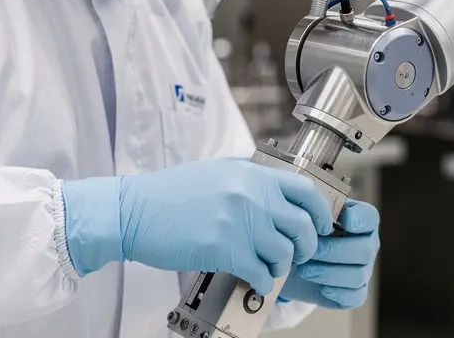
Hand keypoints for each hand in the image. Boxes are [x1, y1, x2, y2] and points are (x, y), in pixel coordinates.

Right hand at [61, 158, 334, 293]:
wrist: (133, 211)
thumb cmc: (170, 194)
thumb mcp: (216, 172)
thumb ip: (249, 179)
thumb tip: (279, 194)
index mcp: (250, 173)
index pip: (306, 190)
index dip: (320, 212)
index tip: (320, 227)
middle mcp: (249, 194)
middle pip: (302, 226)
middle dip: (304, 246)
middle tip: (295, 255)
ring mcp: (238, 221)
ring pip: (285, 253)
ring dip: (280, 267)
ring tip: (267, 267)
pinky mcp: (223, 249)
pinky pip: (262, 273)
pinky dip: (263, 282)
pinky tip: (254, 280)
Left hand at [279, 200, 379, 308]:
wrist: (295, 262)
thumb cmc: (304, 233)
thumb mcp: (305, 216)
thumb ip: (313, 211)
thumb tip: (312, 213)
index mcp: (359, 221)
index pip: (369, 217)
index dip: (359, 219)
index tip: (343, 220)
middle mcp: (367, 245)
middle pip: (364, 250)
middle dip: (333, 251)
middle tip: (308, 250)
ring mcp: (364, 270)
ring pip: (357, 275)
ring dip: (328, 272)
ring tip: (304, 268)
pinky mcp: (356, 293)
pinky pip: (353, 296)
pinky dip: (334, 291)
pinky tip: (316, 284)